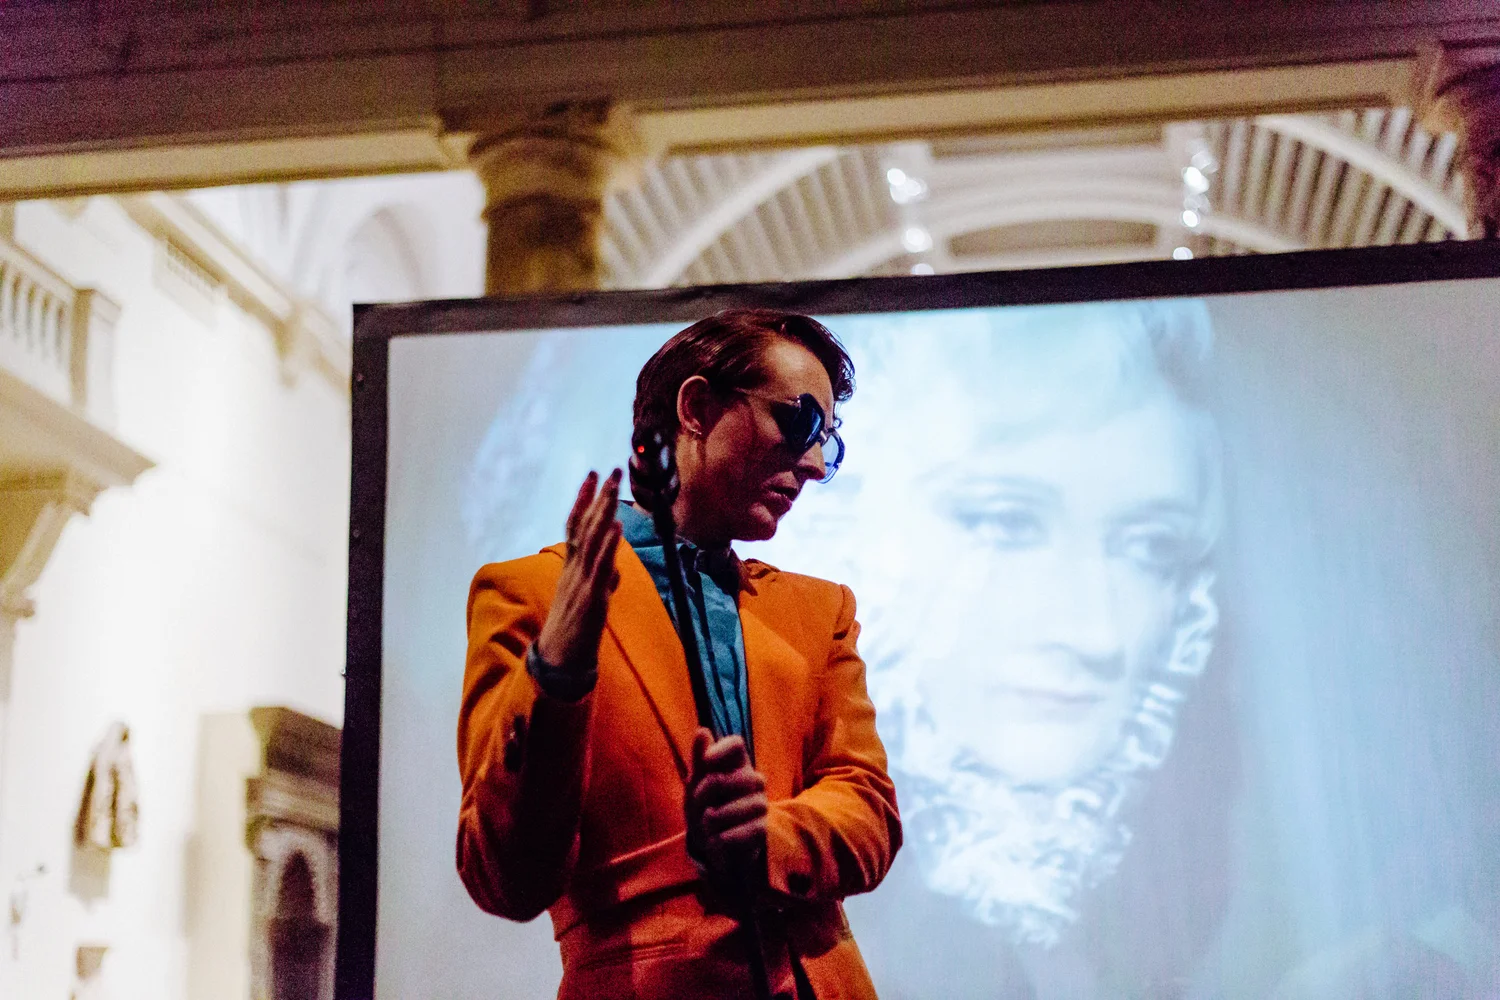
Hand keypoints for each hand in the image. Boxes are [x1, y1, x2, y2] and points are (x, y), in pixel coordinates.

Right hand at [535, 469, 622, 674]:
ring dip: (603, 512)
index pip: (575, 525)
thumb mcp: (589, 599)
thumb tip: (615, 570)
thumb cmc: (574, 628)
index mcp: (571, 567)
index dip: (584, 499)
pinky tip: (616, 526)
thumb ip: (602, 581)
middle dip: (598, 497)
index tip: (592, 473)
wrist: (560, 659)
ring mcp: (581, 582)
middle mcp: (574, 569)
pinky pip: (600, 567)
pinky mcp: (591, 598)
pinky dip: (608, 545)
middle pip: (585, 526)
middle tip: (609, 469)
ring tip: (613, 488)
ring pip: (592, 541)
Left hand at [686, 728, 767, 886]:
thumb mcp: (696, 783)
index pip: (736, 744)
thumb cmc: (705, 805)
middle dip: (705, 794)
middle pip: (729, 778)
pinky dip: (723, 838)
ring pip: (737, 808)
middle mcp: (753, 781)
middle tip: (698, 805)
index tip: (706, 763)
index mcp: (736, 764)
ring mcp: (760, 805)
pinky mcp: (762, 830)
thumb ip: (700, 758)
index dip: (720, 751)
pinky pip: (743, 832)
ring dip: (714, 819)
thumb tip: (702, 731)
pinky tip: (715, 839)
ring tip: (707, 825)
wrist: (712, 843)